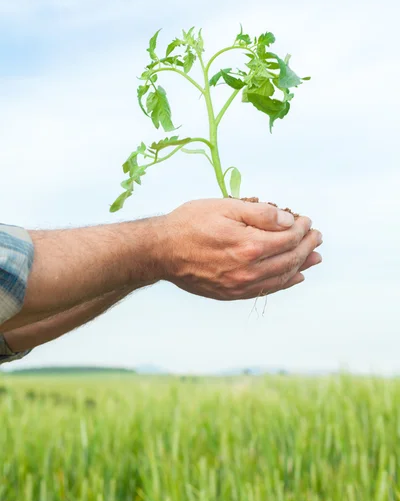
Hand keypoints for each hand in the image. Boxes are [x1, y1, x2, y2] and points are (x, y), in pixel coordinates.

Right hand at [160, 198, 321, 300]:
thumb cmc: (189, 224)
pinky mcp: (232, 294)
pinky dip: (285, 283)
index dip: (301, 228)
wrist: (161, 251)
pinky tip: (295, 277)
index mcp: (248, 246)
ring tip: (315, 257)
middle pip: (289, 259)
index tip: (306, 220)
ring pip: (282, 277)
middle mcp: (248, 270)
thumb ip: (260, 213)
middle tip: (316, 237)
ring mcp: (240, 285)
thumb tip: (288, 220)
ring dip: (302, 265)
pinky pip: (266, 290)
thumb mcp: (224, 206)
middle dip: (306, 246)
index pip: (288, 238)